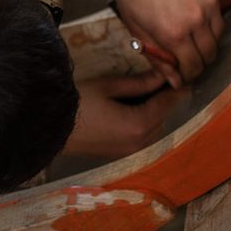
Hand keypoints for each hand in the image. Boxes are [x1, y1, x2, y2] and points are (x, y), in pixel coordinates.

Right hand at [64, 71, 184, 158]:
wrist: (48, 126)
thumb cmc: (77, 101)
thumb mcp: (109, 86)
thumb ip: (139, 83)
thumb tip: (161, 76)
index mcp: (140, 125)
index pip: (167, 104)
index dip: (175, 89)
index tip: (181, 77)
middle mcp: (140, 142)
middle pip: (163, 118)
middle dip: (164, 100)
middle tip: (162, 81)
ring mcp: (130, 151)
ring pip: (154, 129)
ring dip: (154, 112)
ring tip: (146, 93)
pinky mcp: (120, 154)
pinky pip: (142, 137)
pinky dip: (143, 123)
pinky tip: (133, 108)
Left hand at [110, 0, 223, 88]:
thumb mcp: (134, 26)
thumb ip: (156, 56)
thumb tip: (174, 80)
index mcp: (172, 33)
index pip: (192, 68)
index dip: (187, 76)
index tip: (182, 75)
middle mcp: (195, 21)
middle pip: (209, 57)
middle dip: (198, 64)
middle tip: (186, 61)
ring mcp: (208, 5)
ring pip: (218, 40)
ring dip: (206, 47)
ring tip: (190, 43)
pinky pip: (219, 20)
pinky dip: (211, 28)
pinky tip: (195, 24)